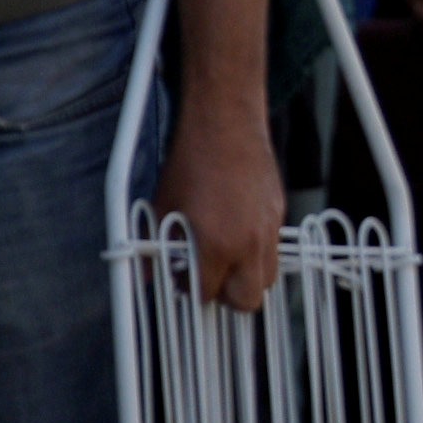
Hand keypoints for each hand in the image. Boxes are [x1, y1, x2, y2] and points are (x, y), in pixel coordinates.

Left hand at [155, 105, 285, 312]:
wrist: (225, 123)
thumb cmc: (192, 161)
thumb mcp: (162, 206)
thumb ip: (153, 247)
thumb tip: (143, 273)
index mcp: (216, 245)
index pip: (209, 295)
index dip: (193, 291)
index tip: (185, 280)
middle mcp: (248, 242)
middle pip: (249, 299)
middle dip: (229, 297)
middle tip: (212, 280)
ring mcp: (268, 227)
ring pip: (268, 274)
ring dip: (248, 275)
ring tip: (227, 256)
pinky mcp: (279, 210)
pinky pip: (273, 244)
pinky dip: (258, 246)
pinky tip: (238, 225)